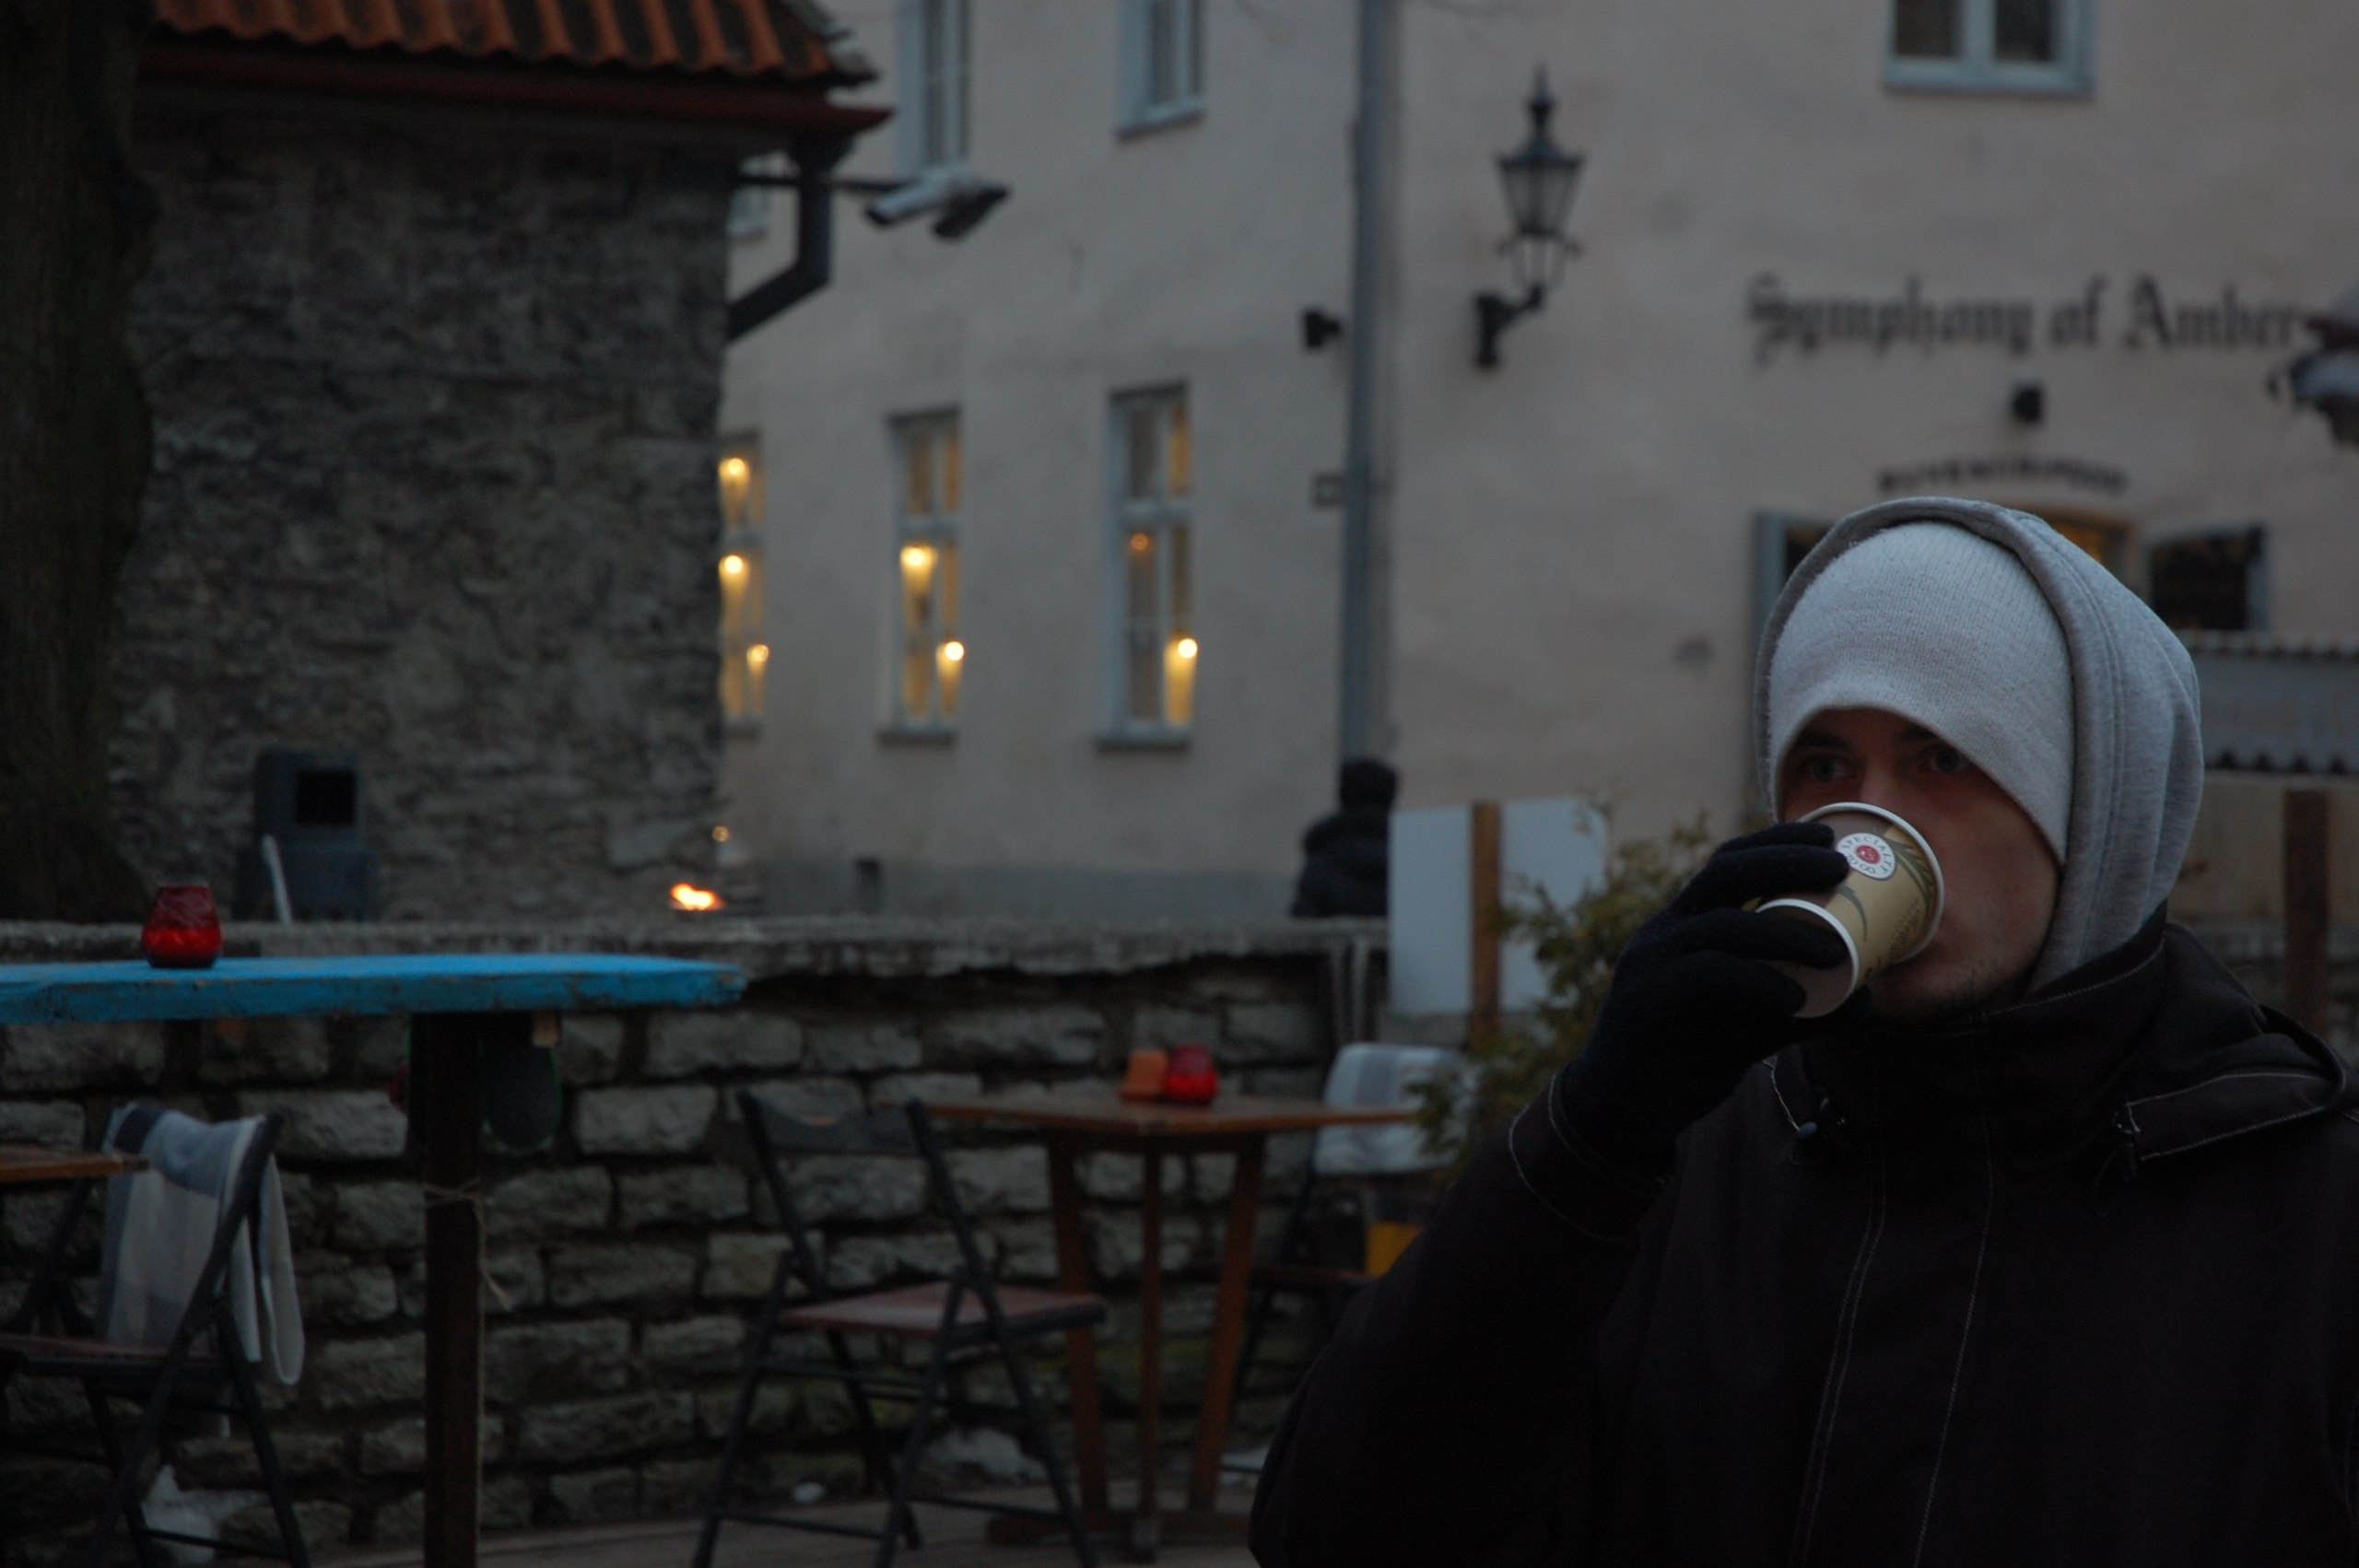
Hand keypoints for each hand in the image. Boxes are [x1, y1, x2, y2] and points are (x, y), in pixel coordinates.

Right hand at [1556, 822, 1852, 1166]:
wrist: (1626, 1106)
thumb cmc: (1690, 1056)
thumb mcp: (1754, 1025)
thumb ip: (1801, 1007)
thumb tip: (1868, 998)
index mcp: (1686, 924)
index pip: (1729, 863)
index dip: (1778, 841)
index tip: (1830, 837)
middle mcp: (1666, 931)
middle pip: (1724, 871)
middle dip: (1786, 861)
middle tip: (1840, 870)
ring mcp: (1652, 961)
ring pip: (1724, 926)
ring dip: (1789, 934)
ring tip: (1840, 954)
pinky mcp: (1648, 999)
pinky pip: (1710, 974)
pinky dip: (1759, 982)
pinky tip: (1795, 1000)